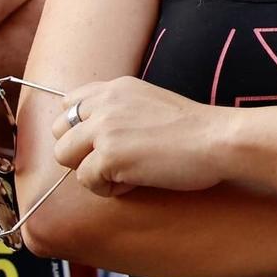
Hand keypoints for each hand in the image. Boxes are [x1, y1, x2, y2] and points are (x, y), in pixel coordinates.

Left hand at [50, 77, 226, 195]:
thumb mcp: (151, 102)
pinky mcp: (108, 155)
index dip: (79, 128)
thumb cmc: (195, 129)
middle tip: (112, 162)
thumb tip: (99, 134)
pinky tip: (137, 182)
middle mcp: (104, 103)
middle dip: (79, 151)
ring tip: (125, 173)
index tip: (101, 142)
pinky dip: (109, 188)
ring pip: (65, 156)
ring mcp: (104, 128)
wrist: (216, 140)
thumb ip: (121, 109)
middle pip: (59, 130)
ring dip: (90, 170)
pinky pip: (87, 180)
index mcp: (115, 88)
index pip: (69, 103)